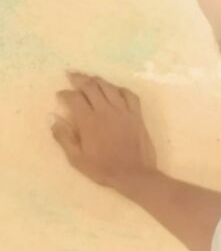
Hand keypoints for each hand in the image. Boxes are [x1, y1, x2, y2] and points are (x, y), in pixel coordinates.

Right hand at [50, 71, 158, 188]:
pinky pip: (129, 95)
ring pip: (109, 87)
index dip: (65, 94)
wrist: (134, 174)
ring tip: (90, 79)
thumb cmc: (103, 169)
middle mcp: (106, 111)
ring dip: (98, 80)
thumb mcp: (77, 159)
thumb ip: (64, 137)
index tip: (60, 95)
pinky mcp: (137, 115)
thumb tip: (54, 120)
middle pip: (91, 86)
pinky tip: (115, 90)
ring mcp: (124, 111)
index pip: (74, 98)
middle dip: (79, 79)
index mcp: (89, 121)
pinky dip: (120, 89)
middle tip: (72, 76)